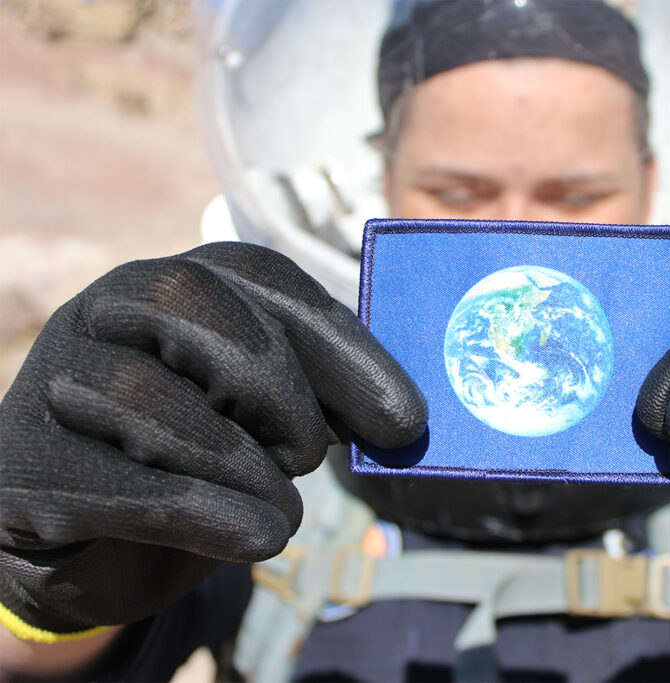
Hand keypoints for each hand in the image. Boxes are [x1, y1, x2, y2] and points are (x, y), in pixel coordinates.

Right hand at [0, 242, 426, 638]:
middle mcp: (101, 314)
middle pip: (195, 307)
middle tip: (312, 458)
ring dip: (243, 466)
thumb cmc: (196, 462)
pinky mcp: (25, 471)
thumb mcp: (262, 420)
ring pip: (149, 399)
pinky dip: (205, 516)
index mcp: (169, 285)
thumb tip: (401, 417)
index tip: (406, 420)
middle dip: (280, 391)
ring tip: (280, 511)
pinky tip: (255, 537)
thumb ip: (319, 397)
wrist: (99, 544)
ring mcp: (50, 386)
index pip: (260, 277)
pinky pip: (121, 485)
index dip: (341, 344)